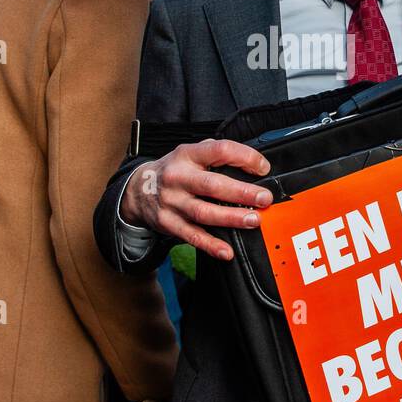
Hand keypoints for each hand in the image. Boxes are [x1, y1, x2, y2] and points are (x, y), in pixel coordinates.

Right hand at [120, 139, 271, 260]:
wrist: (138, 190)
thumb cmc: (173, 171)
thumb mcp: (189, 153)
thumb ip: (216, 154)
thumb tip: (251, 165)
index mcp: (187, 155)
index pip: (219, 150)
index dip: (245, 157)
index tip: (263, 168)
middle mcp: (178, 177)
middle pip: (213, 185)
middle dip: (242, 192)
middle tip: (264, 198)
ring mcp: (173, 202)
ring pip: (204, 212)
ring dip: (232, 218)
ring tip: (253, 220)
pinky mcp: (169, 223)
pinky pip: (193, 236)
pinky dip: (211, 245)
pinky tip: (227, 251)